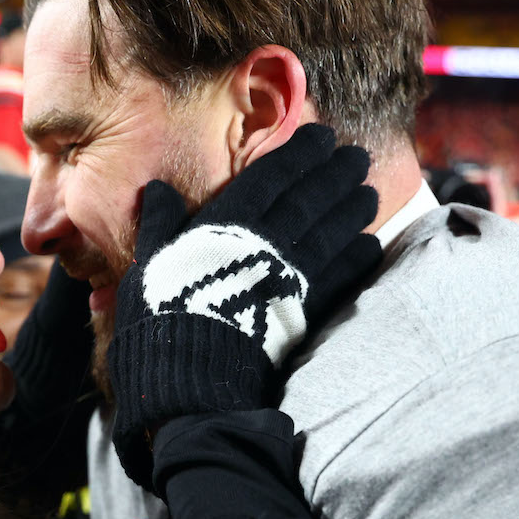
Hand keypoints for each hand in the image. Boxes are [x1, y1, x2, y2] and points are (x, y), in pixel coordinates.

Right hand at [106, 124, 381, 488]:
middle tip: (358, 157)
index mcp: (226, 224)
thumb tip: (157, 190)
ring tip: (370, 193)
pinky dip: (356, 259)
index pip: (271, 177)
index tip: (322, 137)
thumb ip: (160, 224)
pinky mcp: (304, 313)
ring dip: (353, 210)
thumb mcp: (148, 263)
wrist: (187, 381)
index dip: (299, 154)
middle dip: (336, 174)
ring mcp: (290, 278)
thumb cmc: (160, 318)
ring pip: (331, 232)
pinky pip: (339, 277)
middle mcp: (265, 243)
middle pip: (310, 198)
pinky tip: (370, 246)